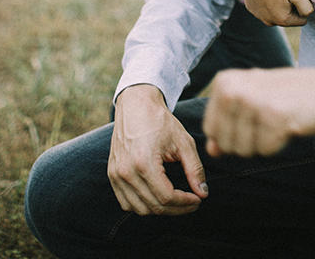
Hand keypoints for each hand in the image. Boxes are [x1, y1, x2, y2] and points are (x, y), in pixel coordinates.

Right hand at [107, 85, 207, 215]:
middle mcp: (126, 171)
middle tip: (192, 201)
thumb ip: (195, 169)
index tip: (198, 199)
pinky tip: (157, 197)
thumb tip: (203, 194)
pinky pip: (126, 202)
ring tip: (177, 200)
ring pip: (140, 209)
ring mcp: (116, 174)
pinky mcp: (112, 174)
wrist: (136, 105)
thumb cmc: (160, 121)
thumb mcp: (183, 142)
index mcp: (144, 162)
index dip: (185, 203)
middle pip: (154, 206)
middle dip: (177, 208)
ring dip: (161, 210)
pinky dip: (143, 206)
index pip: (166, 197)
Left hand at [204, 64, 314, 157]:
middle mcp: (234, 88)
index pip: (210, 129)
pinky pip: (266, 151)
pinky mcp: (274, 117)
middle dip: (247, 141)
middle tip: (269, 119)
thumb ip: (228, 125)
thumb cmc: (290, 95)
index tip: (254, 117)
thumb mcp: (253, 103)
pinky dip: (279, 143)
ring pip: (244, 150)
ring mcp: (253, 102)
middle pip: (225, 143)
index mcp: (225, 81)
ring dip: (264, 142)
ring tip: (279, 119)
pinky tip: (290, 123)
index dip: (232, 134)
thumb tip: (211, 151)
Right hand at [240, 0, 314, 26]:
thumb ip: (307, 8)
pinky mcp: (250, 7)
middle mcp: (269, 21)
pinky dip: (266, 0)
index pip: (302, 20)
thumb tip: (307, 14)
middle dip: (290, 6)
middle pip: (288, 17)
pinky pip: (263, 7)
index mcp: (283, 20)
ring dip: (278, 4)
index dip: (303, 6)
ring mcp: (258, 15)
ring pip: (275, 13)